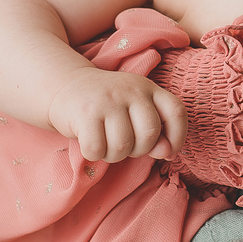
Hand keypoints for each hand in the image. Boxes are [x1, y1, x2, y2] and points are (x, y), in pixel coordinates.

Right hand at [48, 66, 186, 163]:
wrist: (65, 86)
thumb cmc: (107, 106)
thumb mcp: (135, 110)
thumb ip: (155, 130)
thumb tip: (166, 152)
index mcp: (149, 88)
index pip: (176, 112)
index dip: (177, 137)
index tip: (167, 152)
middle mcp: (131, 90)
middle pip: (149, 135)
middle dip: (139, 151)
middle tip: (125, 144)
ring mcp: (108, 100)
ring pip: (122, 146)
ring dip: (114, 155)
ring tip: (106, 143)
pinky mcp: (85, 112)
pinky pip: (97, 149)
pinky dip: (94, 154)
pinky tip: (90, 142)